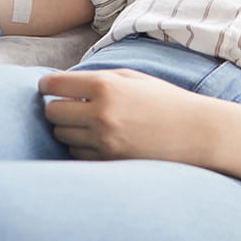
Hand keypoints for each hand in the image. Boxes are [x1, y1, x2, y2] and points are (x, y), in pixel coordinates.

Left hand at [39, 68, 204, 162]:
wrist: (194, 132)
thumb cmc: (163, 99)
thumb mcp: (131, 77)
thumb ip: (97, 78)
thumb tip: (64, 84)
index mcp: (106, 85)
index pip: (55, 85)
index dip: (46, 85)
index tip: (46, 86)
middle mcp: (101, 114)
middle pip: (52, 113)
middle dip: (56, 107)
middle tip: (68, 104)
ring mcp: (104, 142)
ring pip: (62, 136)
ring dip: (68, 128)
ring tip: (86, 122)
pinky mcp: (109, 163)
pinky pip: (77, 156)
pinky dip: (80, 147)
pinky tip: (95, 139)